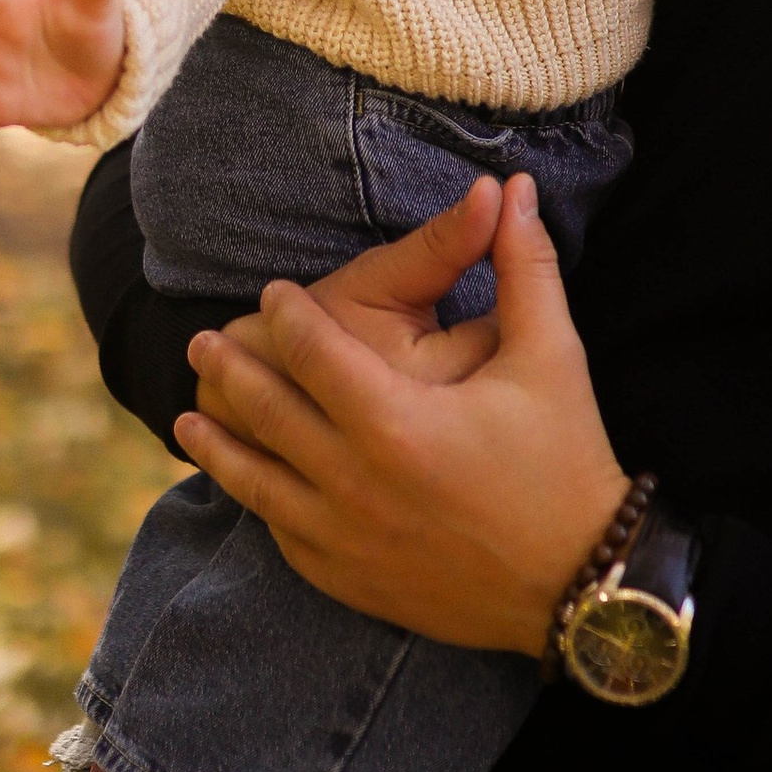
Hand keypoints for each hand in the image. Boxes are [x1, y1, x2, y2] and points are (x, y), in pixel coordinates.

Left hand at [177, 175, 627, 654]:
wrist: (582, 583)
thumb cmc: (567, 461)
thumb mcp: (548, 355)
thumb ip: (523, 265)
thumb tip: (510, 188)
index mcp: (395, 422)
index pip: (312, 352)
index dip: (287, 316)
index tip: (272, 293)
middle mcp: (356, 483)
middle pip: (268, 413)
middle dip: (230, 371)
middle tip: (201, 341)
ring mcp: (347, 540)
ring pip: (258, 483)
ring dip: (218, 445)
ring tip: (188, 415)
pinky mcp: (352, 581)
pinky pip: (285, 537)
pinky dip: (260, 505)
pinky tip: (249, 487)